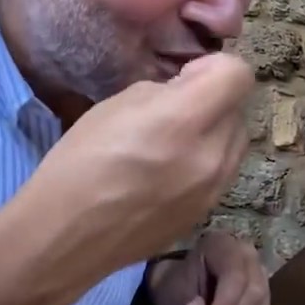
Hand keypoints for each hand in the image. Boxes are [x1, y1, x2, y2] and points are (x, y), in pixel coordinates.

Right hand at [18, 53, 255, 281]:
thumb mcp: (116, 105)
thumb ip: (164, 91)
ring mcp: (214, 190)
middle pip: (239, 108)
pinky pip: (222, 173)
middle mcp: (212, 155)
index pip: (238, 74)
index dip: (213, 67)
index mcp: (186, 120)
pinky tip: (169, 173)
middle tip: (174, 111)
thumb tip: (187, 92)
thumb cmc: (79, 162)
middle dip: (213, 100)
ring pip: (235, 142)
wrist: (65, 237)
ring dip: (213, 132)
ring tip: (173, 143)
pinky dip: (206, 162)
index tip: (184, 78)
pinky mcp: (206, 213)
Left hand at [147, 231, 269, 304]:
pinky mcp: (265, 294)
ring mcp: (260, 274)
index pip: (236, 275)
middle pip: (255, 291)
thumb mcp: (172, 292)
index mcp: (223, 245)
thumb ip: (182, 302)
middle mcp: (248, 255)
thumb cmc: (179, 286)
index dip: (226, 304)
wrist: (186, 289)